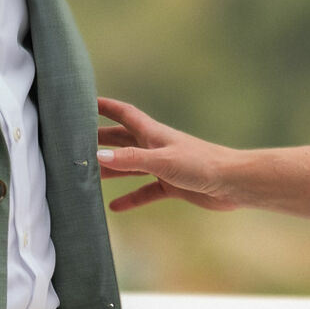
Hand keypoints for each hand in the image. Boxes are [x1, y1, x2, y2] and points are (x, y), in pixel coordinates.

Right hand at [97, 97, 242, 212]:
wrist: (233, 183)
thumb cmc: (201, 164)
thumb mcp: (162, 160)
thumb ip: (131, 159)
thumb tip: (97, 157)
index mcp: (153, 133)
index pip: (124, 114)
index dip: (105, 106)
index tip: (84, 102)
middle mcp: (155, 147)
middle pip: (121, 140)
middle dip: (100, 140)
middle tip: (76, 143)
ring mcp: (163, 166)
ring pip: (130, 167)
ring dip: (110, 170)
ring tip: (87, 177)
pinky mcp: (171, 185)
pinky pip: (145, 191)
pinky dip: (131, 197)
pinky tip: (115, 207)